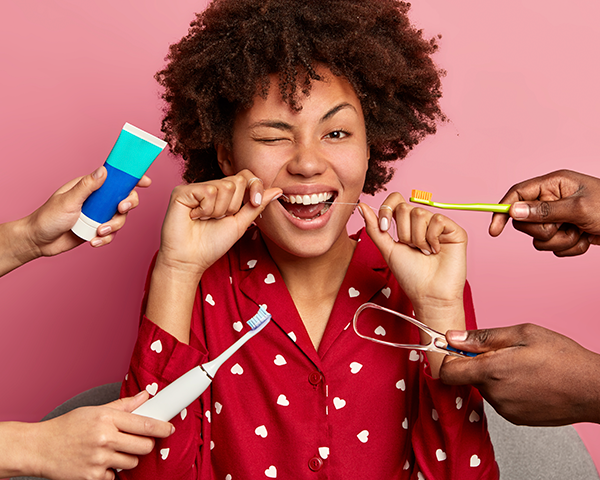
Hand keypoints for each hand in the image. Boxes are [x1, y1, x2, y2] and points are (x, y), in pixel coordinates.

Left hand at [0, 167, 149, 276]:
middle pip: (124, 198)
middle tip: (121, 208)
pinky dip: (105, 239)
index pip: (114, 178)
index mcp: (90, 187)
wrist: (38, 242)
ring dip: (113, 226)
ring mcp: (98, 215)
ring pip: (120, 218)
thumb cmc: (47, 217)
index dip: (131, 178)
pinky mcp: (97, 230)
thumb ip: (87, 186)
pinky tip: (94, 241)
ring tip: (99, 232)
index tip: (145, 181)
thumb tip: (104, 171)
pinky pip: (111, 234)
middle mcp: (97, 200)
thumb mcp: (68, 200)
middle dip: (127, 204)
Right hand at [31, 391, 173, 479]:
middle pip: (144, 446)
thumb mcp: (95, 411)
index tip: (170, 428)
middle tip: (135, 440)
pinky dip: (110, 471)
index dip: (162, 427)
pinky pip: (114, 476)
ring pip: (132, 462)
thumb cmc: (68, 427)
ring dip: (127, 457)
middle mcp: (104, 439)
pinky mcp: (92, 478)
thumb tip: (145, 396)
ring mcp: (98, 460)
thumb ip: (123, 406)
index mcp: (107, 419)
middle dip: (145, 444)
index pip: (145, 424)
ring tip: (111, 450)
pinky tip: (98, 462)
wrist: (39, 448)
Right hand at [145, 170, 280, 343]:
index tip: (254, 202)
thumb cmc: (212, 244)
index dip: (254, 186)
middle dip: (234, 205)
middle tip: (219, 218)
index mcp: (224, 194)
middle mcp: (210, 187)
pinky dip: (206, 209)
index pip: (245, 176)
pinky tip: (195, 216)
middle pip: (237, 181)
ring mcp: (196, 188)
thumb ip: (257, 205)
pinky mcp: (182, 191)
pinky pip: (208, 191)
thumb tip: (277, 190)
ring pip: (224, 187)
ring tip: (205, 219)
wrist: (190, 260)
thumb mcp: (240, 224)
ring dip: (219, 210)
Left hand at [359, 193, 467, 376]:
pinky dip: (432, 238)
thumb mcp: (387, 249)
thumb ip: (374, 228)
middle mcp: (423, 221)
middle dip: (402, 232)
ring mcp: (439, 225)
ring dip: (417, 238)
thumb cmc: (409, 275)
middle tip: (411, 249)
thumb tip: (361, 206)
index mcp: (406, 224)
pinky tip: (436, 250)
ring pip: (420, 213)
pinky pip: (437, 219)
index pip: (395, 200)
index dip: (387, 209)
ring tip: (424, 253)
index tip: (385, 229)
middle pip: (405, 207)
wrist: (428, 294)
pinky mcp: (454, 230)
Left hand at [439, 324, 599, 425]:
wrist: (594, 389)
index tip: (458, 350)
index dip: (449, 359)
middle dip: (478, 363)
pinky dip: (507, 389)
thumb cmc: (563, 358)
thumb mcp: (522, 334)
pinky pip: (500, 400)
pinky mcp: (516, 419)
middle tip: (504, 352)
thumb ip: (482, 337)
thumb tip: (452, 337)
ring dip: (494, 376)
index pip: (448, 373)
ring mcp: (506, 410)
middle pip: (468, 378)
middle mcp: (495, 395)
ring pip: (485, 388)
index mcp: (492, 371)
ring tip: (522, 366)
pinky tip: (528, 381)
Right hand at [489, 169, 599, 255]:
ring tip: (579, 234)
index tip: (495, 230)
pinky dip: (569, 248)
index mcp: (553, 184)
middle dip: (543, 230)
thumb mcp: (578, 209)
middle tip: (563, 227)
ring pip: (538, 238)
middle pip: (525, 221)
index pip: (517, 194)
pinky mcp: (565, 232)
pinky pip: (552, 247)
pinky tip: (586, 240)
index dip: (503, 210)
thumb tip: (514, 211)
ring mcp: (559, 217)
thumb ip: (544, 211)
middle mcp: (553, 199)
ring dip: (559, 241)